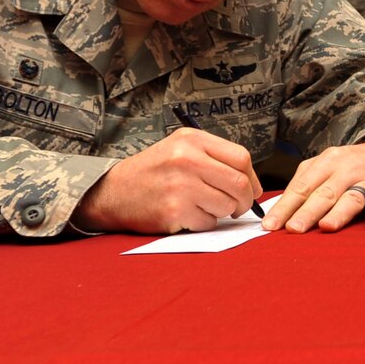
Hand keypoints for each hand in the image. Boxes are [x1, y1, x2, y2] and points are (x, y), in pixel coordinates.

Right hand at [73, 129, 263, 233]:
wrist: (112, 192)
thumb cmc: (153, 172)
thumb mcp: (180, 149)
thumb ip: (215, 159)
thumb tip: (253, 184)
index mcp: (192, 140)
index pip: (242, 158)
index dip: (252, 177)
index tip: (251, 189)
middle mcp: (187, 160)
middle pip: (239, 184)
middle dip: (245, 201)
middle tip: (237, 207)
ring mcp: (181, 186)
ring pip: (227, 205)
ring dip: (221, 212)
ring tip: (202, 206)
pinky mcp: (174, 211)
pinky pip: (209, 222)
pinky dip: (203, 223)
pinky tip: (186, 215)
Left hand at [264, 140, 364, 232]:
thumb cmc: (351, 165)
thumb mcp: (326, 165)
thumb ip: (304, 183)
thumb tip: (279, 211)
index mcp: (328, 162)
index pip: (303, 186)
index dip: (286, 206)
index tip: (271, 225)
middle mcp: (348, 170)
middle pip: (325, 193)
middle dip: (308, 212)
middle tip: (293, 229)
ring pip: (353, 198)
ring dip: (339, 213)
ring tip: (326, 227)